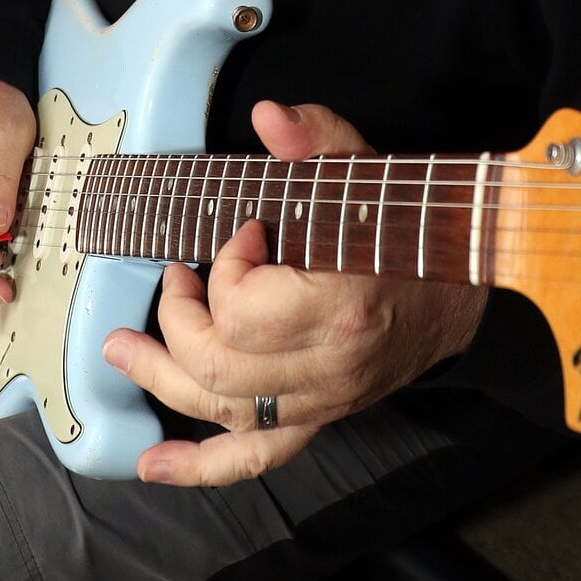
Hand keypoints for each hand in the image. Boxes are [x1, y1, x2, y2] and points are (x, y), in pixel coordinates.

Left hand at [101, 101, 487, 486]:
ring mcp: (321, 401)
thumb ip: (316, 138)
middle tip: (175, 276)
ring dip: (161, 378)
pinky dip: (198, 466)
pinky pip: (253, 459)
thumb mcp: (363, 170)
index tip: (244, 233)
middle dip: (177, 318)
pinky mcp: (317, 419)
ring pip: (221, 410)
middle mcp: (327, 368)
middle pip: (217, 365)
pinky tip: (154, 464)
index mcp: (340, 308)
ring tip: (121, 349)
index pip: (243, 309)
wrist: (459, 293)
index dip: (226, 266)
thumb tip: (268, 114)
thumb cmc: (406, 231)